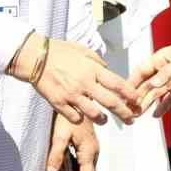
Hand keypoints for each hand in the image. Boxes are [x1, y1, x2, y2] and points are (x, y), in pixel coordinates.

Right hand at [12, 35, 138, 125]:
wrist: (34, 56)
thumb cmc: (58, 51)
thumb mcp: (82, 50)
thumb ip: (97, 61)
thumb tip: (107, 69)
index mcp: (92, 69)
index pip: (117, 84)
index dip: (130, 94)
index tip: (136, 101)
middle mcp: (85, 83)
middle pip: (111, 102)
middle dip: (124, 113)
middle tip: (131, 119)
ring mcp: (72, 94)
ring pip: (94, 114)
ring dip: (102, 119)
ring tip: (104, 120)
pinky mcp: (59, 103)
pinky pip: (75, 117)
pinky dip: (80, 119)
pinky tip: (81, 117)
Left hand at [47, 113, 97, 170]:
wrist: (79, 102)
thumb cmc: (69, 118)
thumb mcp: (60, 136)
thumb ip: (56, 154)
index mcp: (88, 151)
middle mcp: (93, 151)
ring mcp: (92, 148)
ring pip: (87, 168)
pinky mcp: (88, 144)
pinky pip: (85, 161)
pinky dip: (80, 169)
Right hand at [130, 38, 170, 118]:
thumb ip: (167, 73)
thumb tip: (153, 84)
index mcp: (159, 60)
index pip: (141, 72)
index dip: (132, 83)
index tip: (123, 93)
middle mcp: (162, 71)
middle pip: (146, 85)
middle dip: (137, 97)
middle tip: (129, 109)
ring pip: (156, 94)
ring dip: (147, 103)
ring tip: (137, 114)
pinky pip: (169, 100)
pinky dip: (163, 107)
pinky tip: (155, 115)